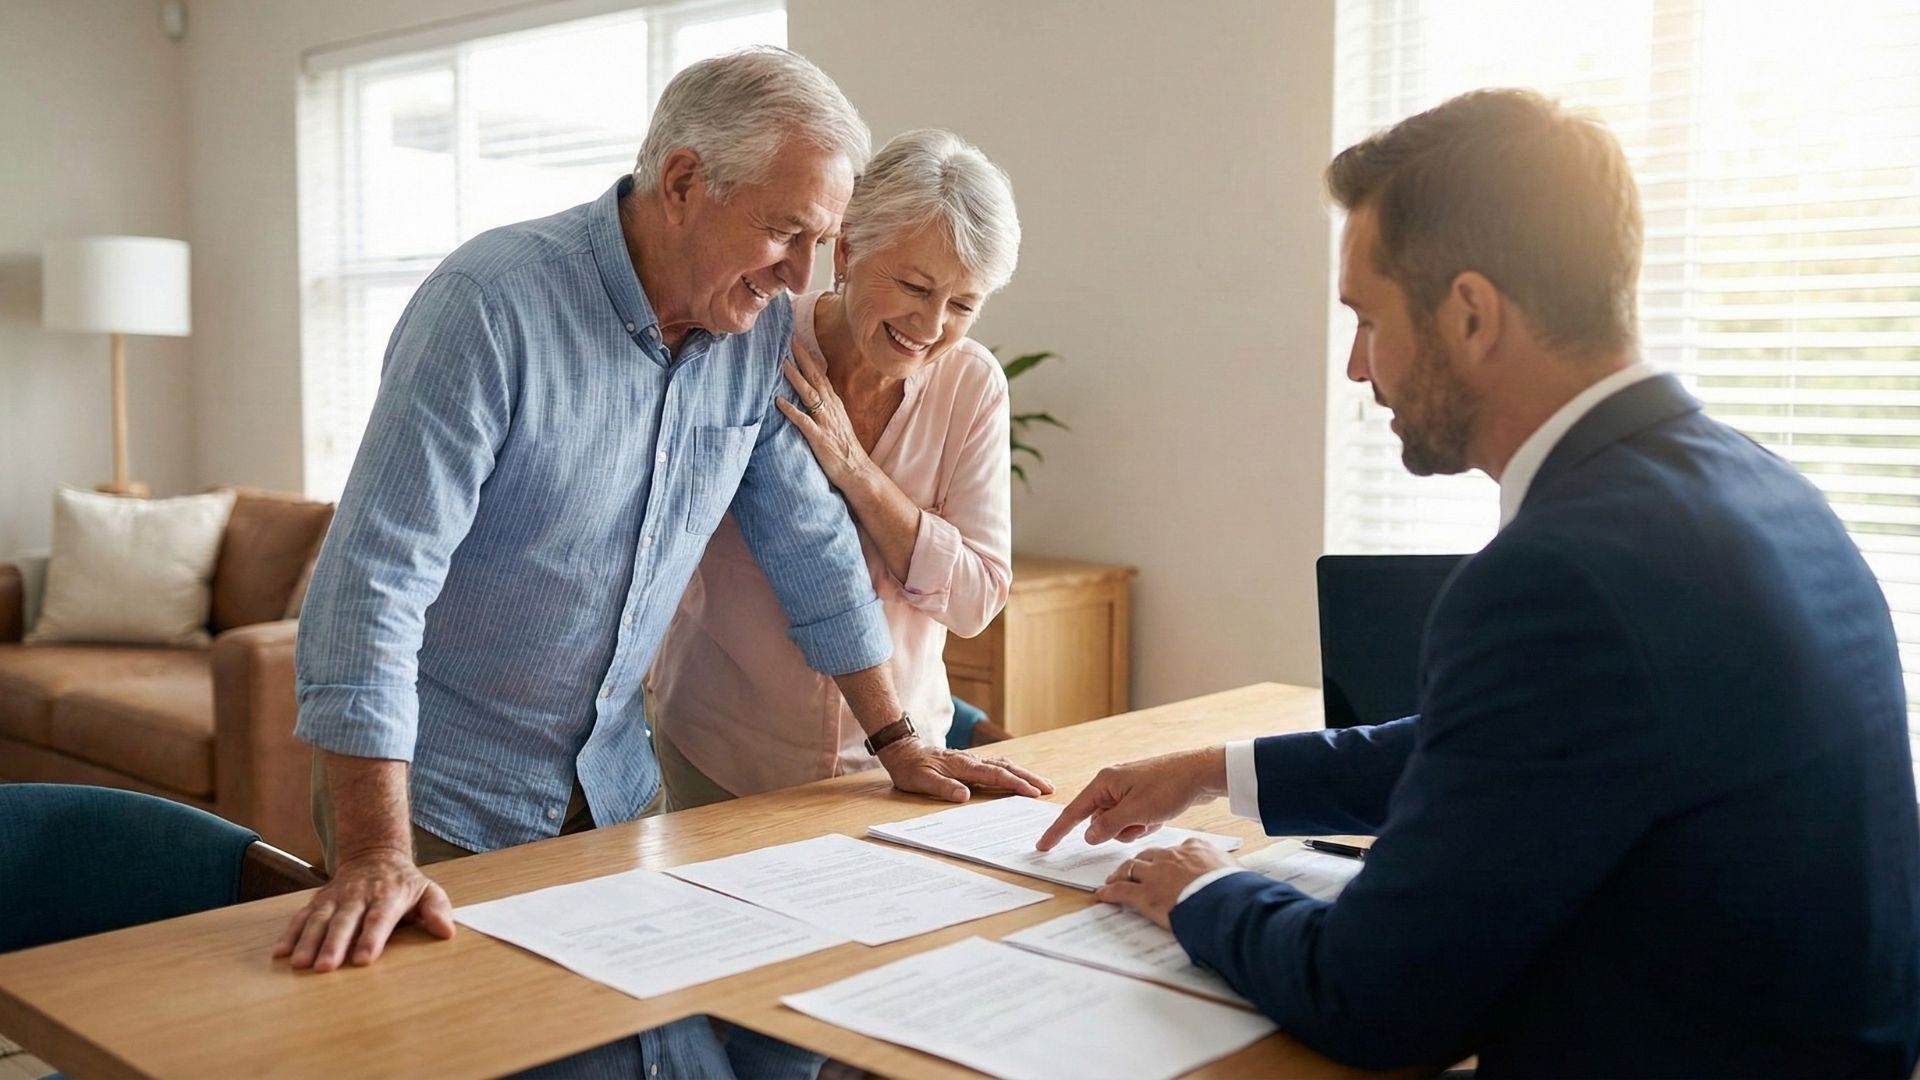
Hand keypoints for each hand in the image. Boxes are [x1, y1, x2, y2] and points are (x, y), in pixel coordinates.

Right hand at [272, 847, 454, 971]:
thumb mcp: (427, 891)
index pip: (379, 918)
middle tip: (324, 968)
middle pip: (345, 922)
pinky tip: (280, 953)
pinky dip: (290, 934)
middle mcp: (358, 896)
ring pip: (319, 919)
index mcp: (387, 896)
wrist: (374, 855)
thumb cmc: (404, 884)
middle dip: (333, 945)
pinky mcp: (318, 902)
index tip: (362, 960)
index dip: (371, 939)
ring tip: (299, 964)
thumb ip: (437, 910)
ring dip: (307, 942)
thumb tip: (446, 930)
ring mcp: (335, 898)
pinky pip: (301, 917)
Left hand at [775, 351, 869, 489]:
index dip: (808, 357)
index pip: (820, 374)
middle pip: (815, 378)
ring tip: (782, 363)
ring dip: (795, 378)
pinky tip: (778, 401)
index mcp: (833, 403)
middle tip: (789, 339)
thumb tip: (812, 393)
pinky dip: (791, 410)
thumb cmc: (845, 448)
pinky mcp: (819, 437)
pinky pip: (803, 421)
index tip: (797, 340)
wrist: (857, 471)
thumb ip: (825, 406)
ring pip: (809, 394)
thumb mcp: (836, 421)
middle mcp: (830, 408)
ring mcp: (825, 422)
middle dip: (802, 358)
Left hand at [878, 738, 1055, 802]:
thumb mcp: (921, 781)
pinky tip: (1019, 776)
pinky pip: (997, 766)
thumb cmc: (911, 768)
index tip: (1032, 792)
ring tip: (1042, 784)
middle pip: (1006, 768)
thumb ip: (943, 787)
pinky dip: (1012, 770)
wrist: (902, 751)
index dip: (1015, 784)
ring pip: (1004, 765)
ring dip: (1024, 774)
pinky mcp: (971, 762)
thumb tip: (965, 796)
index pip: (995, 775)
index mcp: (963, 766)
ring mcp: (973, 760)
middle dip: (1029, 778)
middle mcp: (972, 760)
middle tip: (1049, 788)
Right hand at [1036, 746, 1226, 850]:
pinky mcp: (1141, 795)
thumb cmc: (1169, 787)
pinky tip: (1160, 814)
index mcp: (1104, 782)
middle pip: (1100, 821)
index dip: (1057, 831)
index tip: (1043, 846)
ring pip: (1118, 824)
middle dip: (1118, 830)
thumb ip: (1108, 826)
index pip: (1074, 812)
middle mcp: (1112, 783)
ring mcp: (1127, 789)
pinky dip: (1145, 823)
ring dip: (1134, 828)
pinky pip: (1133, 819)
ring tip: (1153, 818)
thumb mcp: (1136, 812)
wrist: (1200, 774)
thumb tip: (1088, 835)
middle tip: (1141, 822)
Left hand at [1095, 839, 1241, 929]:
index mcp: (1194, 848)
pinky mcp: (1145, 895)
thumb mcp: (1234, 871)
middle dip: (1139, 862)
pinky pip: (1122, 891)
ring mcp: (1156, 874)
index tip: (1164, 862)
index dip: (1166, 857)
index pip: (1175, 849)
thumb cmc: (1234, 889)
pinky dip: (1110, 893)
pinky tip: (1103, 895)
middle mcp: (1171, 857)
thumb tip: (1234, 879)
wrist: (1226, 903)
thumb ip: (1225, 870)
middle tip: (1132, 869)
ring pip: (1131, 869)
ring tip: (1113, 880)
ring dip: (1120, 874)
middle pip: (1148, 856)